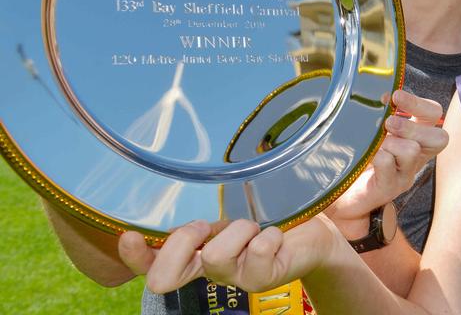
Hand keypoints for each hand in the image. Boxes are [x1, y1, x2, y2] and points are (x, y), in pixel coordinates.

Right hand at [118, 217, 340, 294]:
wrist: (313, 233)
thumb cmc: (268, 216)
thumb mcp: (231, 209)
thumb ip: (205, 211)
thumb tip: (179, 199)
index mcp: (194, 253)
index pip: (150, 264)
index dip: (134, 257)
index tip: (129, 234)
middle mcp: (208, 269)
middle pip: (165, 276)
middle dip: (181, 243)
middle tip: (205, 226)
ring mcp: (234, 278)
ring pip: (215, 255)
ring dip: (238, 230)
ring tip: (256, 227)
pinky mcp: (262, 278)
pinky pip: (257, 249)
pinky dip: (270, 233)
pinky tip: (278, 234)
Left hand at [326, 90, 445, 237]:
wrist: (339, 192)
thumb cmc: (359, 156)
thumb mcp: (374, 131)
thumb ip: (382, 114)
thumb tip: (383, 94)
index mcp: (417, 136)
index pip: (434, 113)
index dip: (418, 103)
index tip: (394, 96)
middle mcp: (418, 156)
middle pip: (439, 137)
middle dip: (412, 126)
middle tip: (388, 123)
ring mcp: (406, 174)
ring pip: (413, 151)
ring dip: (391, 142)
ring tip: (375, 144)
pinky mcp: (390, 188)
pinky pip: (389, 166)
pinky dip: (377, 157)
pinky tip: (367, 158)